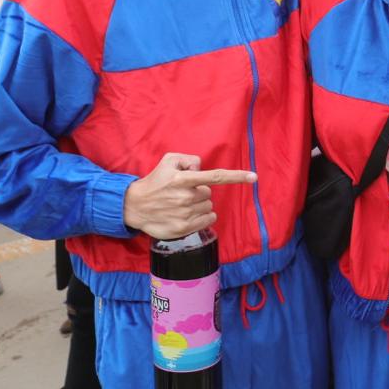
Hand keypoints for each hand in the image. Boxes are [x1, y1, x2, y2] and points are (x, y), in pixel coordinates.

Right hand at [123, 152, 255, 238]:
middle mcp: (185, 197)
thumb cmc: (155, 181)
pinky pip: (208, 220)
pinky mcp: (183, 228)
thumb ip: (189, 159)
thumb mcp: (168, 161)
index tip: (254, 177)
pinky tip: (187, 215)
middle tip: (182, 193)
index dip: (236, 176)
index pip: (215, 176)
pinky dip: (203, 218)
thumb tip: (201, 169)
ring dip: (200, 205)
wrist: (134, 206)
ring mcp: (185, 214)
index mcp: (183, 179)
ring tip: (181, 204)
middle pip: (209, 194)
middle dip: (200, 192)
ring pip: (209, 207)